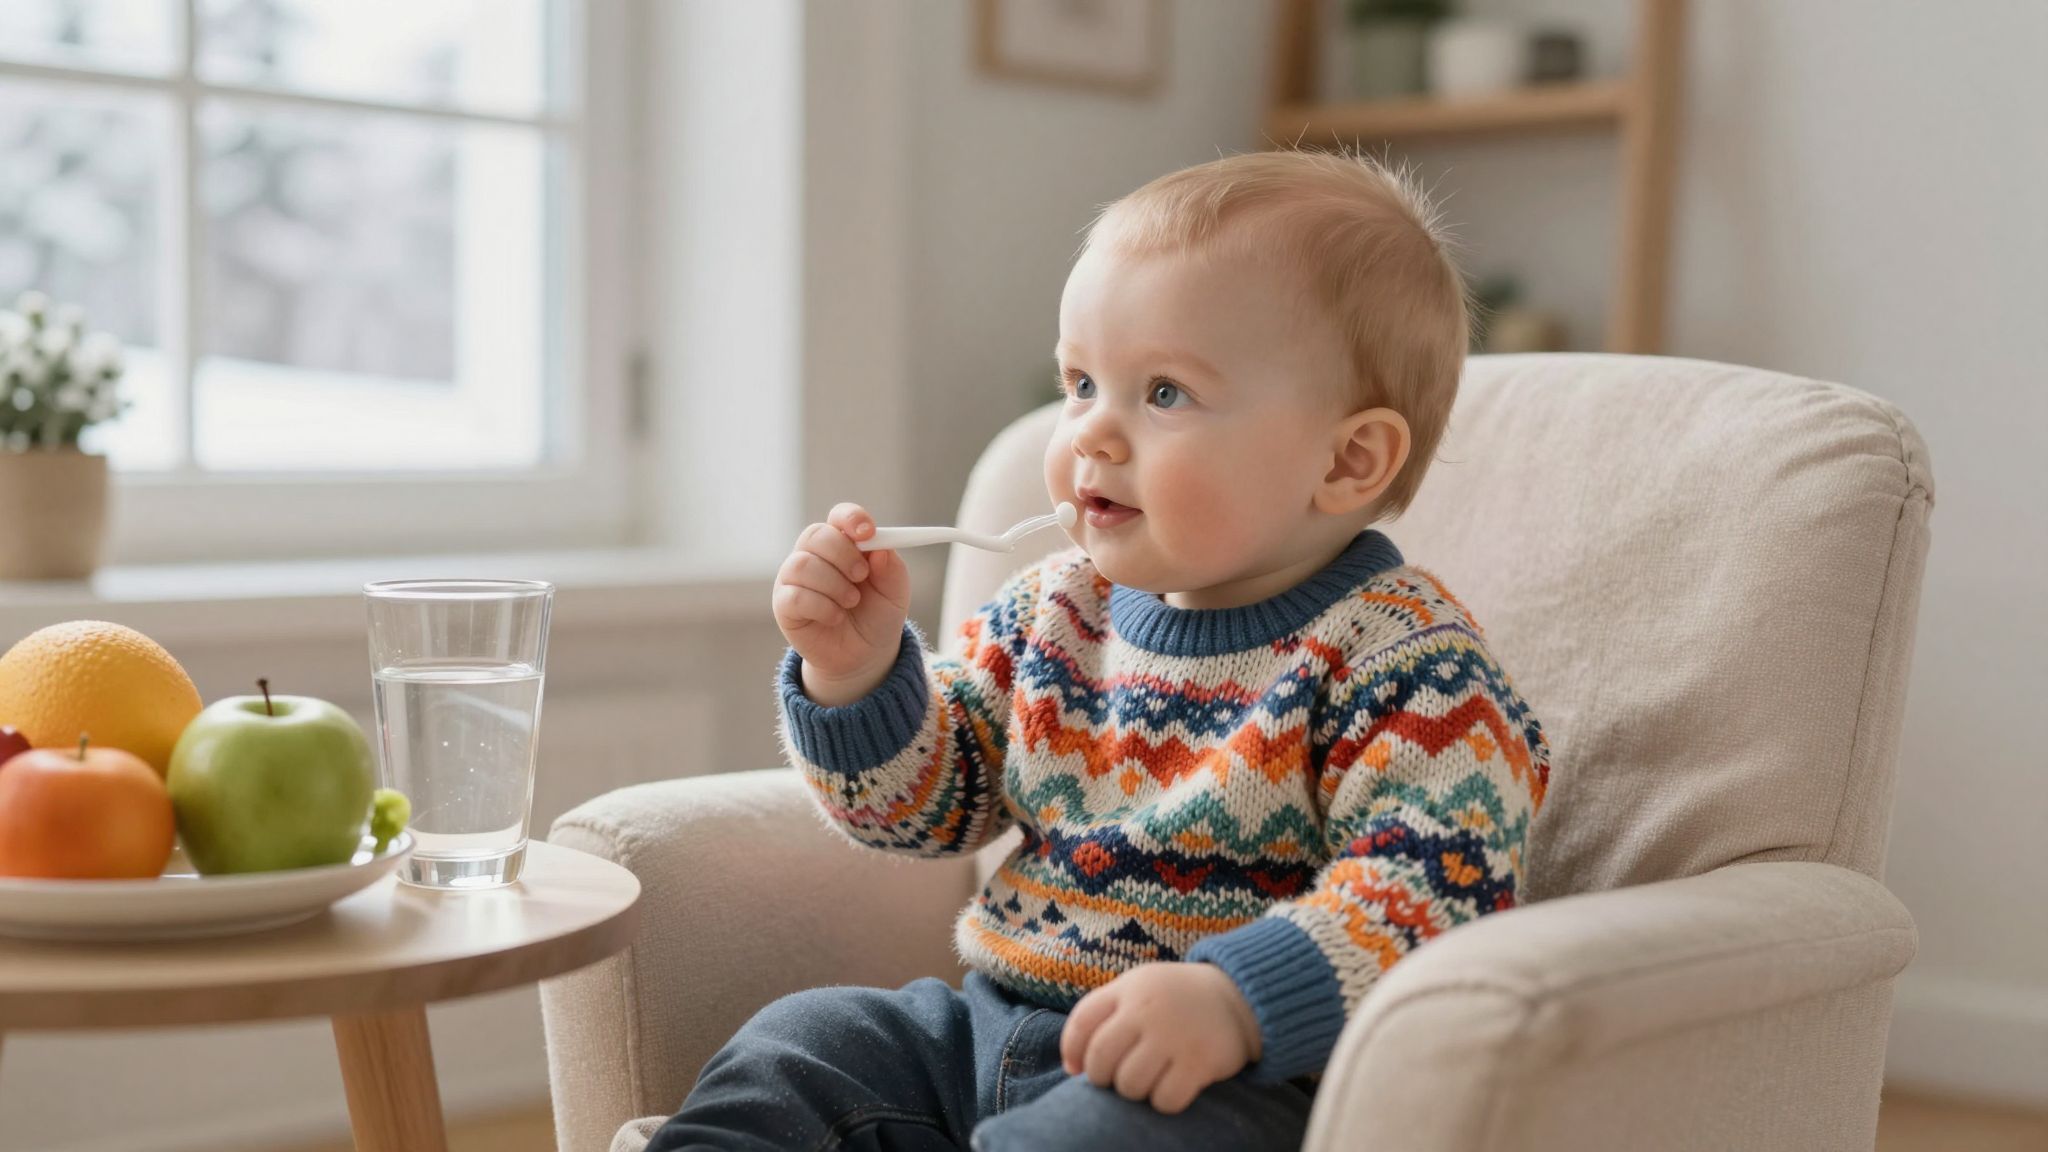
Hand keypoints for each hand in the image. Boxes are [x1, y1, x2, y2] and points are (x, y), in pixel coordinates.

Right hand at [774, 503, 911, 706]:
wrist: (863, 656)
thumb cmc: (877, 616)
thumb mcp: (895, 593)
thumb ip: (891, 569)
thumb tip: (879, 549)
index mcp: (843, 544)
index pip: (839, 516)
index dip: (851, 519)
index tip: (868, 532)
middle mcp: (814, 555)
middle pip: (816, 534)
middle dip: (842, 554)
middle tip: (862, 576)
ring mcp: (795, 578)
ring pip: (802, 564)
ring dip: (833, 584)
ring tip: (851, 602)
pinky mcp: (784, 605)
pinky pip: (795, 596)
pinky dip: (821, 607)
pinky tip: (835, 617)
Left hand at [1059, 962, 1262, 1114]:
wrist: (1240, 996)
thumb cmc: (1176, 999)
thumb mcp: (1139, 988)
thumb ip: (1104, 1014)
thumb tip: (1072, 1067)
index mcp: (1128, 989)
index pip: (1081, 1024)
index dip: (1072, 1052)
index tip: (1078, 1068)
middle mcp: (1147, 1010)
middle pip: (1101, 1060)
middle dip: (1103, 1078)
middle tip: (1119, 1077)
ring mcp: (1174, 1035)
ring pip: (1130, 1085)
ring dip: (1135, 1091)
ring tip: (1150, 1079)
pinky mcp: (1200, 1061)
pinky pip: (1165, 1099)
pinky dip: (1165, 1101)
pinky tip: (1174, 1087)